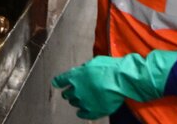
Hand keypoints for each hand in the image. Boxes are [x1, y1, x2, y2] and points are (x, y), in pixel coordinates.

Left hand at [52, 52, 176, 119]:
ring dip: (77, 101)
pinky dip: (81, 113)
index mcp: (75, 76)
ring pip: (74, 103)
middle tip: (73, 91)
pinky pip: (83, 114)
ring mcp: (84, 102)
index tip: (56, 84)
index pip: (60, 81)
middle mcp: (76, 90)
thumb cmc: (108, 68)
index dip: (58, 82)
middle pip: (66, 94)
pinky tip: (81, 112)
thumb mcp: (93, 63)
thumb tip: (80, 72)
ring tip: (82, 98)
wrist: (120, 79)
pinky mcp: (93, 111)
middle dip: (69, 92)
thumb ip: (83, 69)